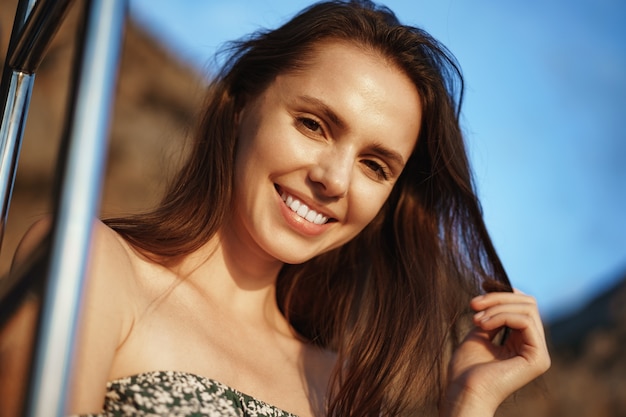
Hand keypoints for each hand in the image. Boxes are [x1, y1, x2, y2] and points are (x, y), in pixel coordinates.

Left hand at [442, 289, 550, 416]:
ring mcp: (539, 354)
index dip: (505, 291)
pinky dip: (502, 316)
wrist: (463, 391)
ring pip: (527, 308)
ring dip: (496, 307)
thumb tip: (503, 291)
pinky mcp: (538, 359)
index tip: (481, 285)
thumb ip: (493, 315)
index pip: (524, 305)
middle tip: (473, 304)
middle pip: (528, 303)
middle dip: (498, 297)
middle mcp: (534, 347)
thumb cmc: (466, 368)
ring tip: (475, 318)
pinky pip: (526, 321)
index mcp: (522, 342)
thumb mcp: (480, 332)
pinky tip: (483, 324)